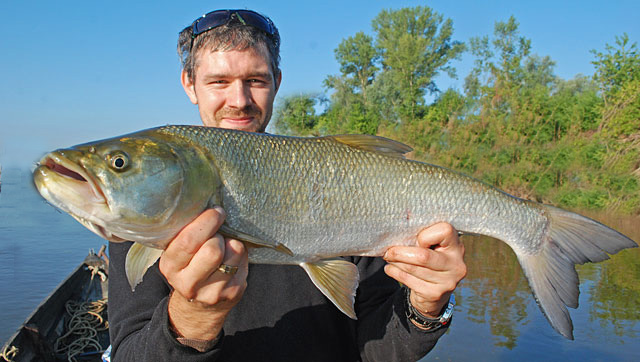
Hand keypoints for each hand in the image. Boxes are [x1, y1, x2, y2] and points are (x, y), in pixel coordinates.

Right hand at [159, 207, 247, 339]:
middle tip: (219, 233)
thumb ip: (189, 233)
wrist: (198, 306)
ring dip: (233, 244)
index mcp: (170, 266)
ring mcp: (212, 292)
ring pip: (234, 253)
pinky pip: (244, 263)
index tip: (216, 212)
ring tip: (225, 247)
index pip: (189, 241)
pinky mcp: (232, 293)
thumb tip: (212, 205)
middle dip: (220, 235)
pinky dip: (241, 256)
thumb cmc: (190, 266)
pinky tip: (232, 259)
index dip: (206, 222)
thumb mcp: (179, 252)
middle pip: (213, 250)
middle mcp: (188, 283)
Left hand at [383, 223, 465, 320]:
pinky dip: (395, 272)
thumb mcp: (433, 246)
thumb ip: (422, 238)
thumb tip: (395, 234)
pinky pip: (408, 280)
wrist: (436, 293)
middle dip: (401, 252)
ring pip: (413, 268)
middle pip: (423, 256)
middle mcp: (456, 264)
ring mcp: (447, 281)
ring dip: (396, 262)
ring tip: (389, 258)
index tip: (417, 240)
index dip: (426, 235)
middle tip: (388, 251)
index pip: (444, 231)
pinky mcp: (435, 294)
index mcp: (456, 246)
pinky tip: (391, 269)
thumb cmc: (431, 260)